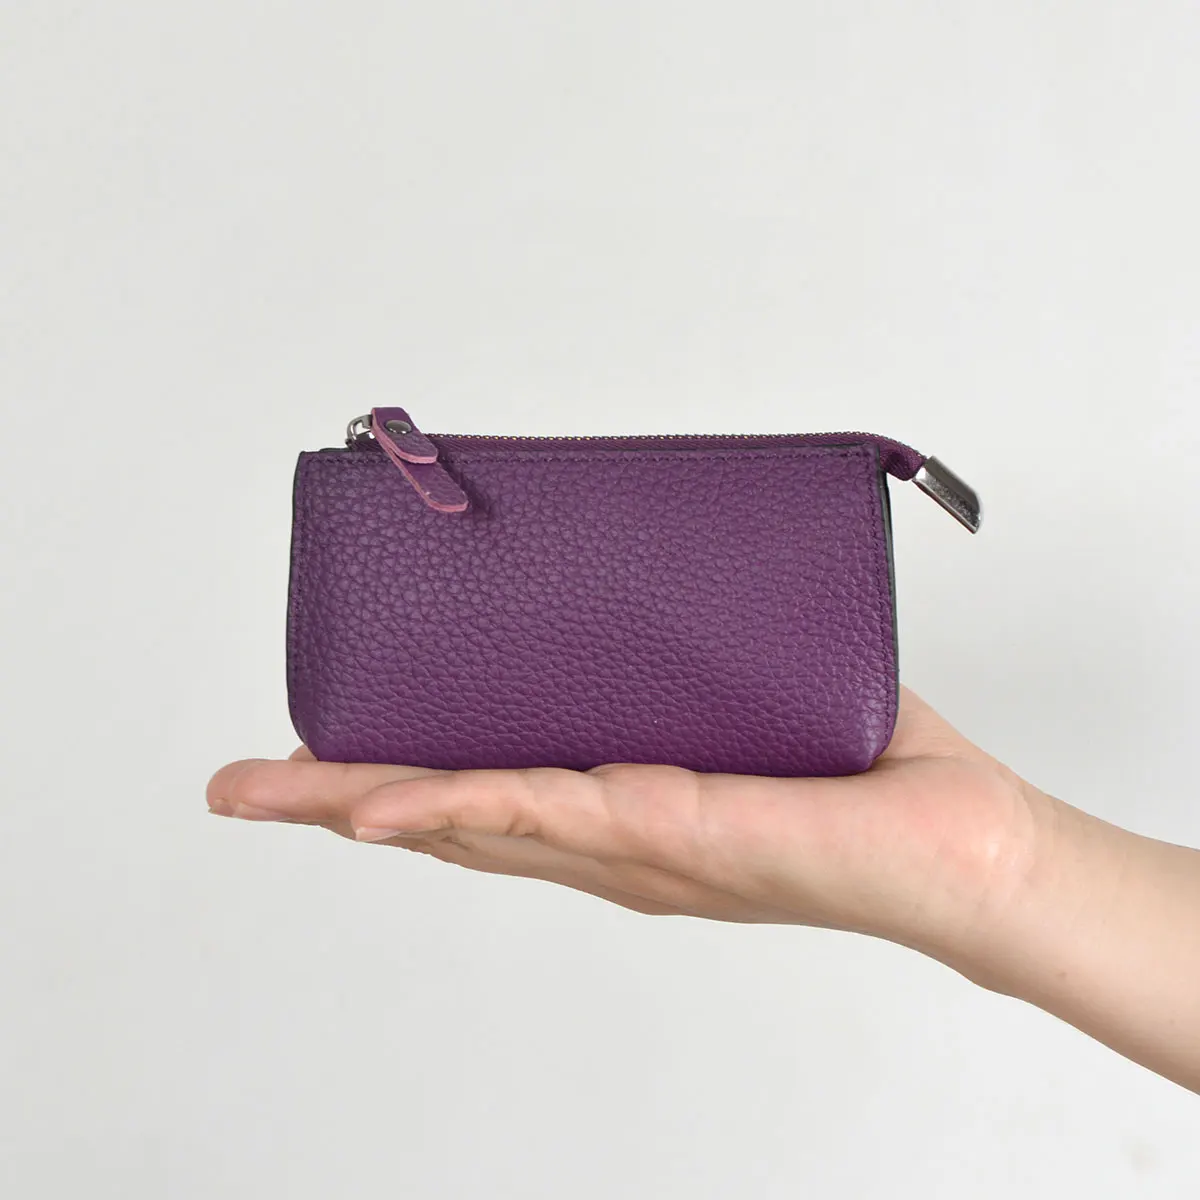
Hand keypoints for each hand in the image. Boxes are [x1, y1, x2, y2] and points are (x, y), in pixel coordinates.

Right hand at [206, 687, 1043, 965]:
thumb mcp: (742, 691)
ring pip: (474, 823)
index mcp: (612, 804)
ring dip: (364, 805)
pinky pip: (555, 817)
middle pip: (448, 818)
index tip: (320, 751)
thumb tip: (642, 553)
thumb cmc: (859, 768)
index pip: (481, 794)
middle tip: (240, 785)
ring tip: (268, 792)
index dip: (392, 774)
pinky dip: (464, 812)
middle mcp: (607, 837)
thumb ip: (682, 643)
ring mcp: (634, 843)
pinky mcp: (681, 832)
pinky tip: (384, 807)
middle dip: (336, 800)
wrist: (959, 843)